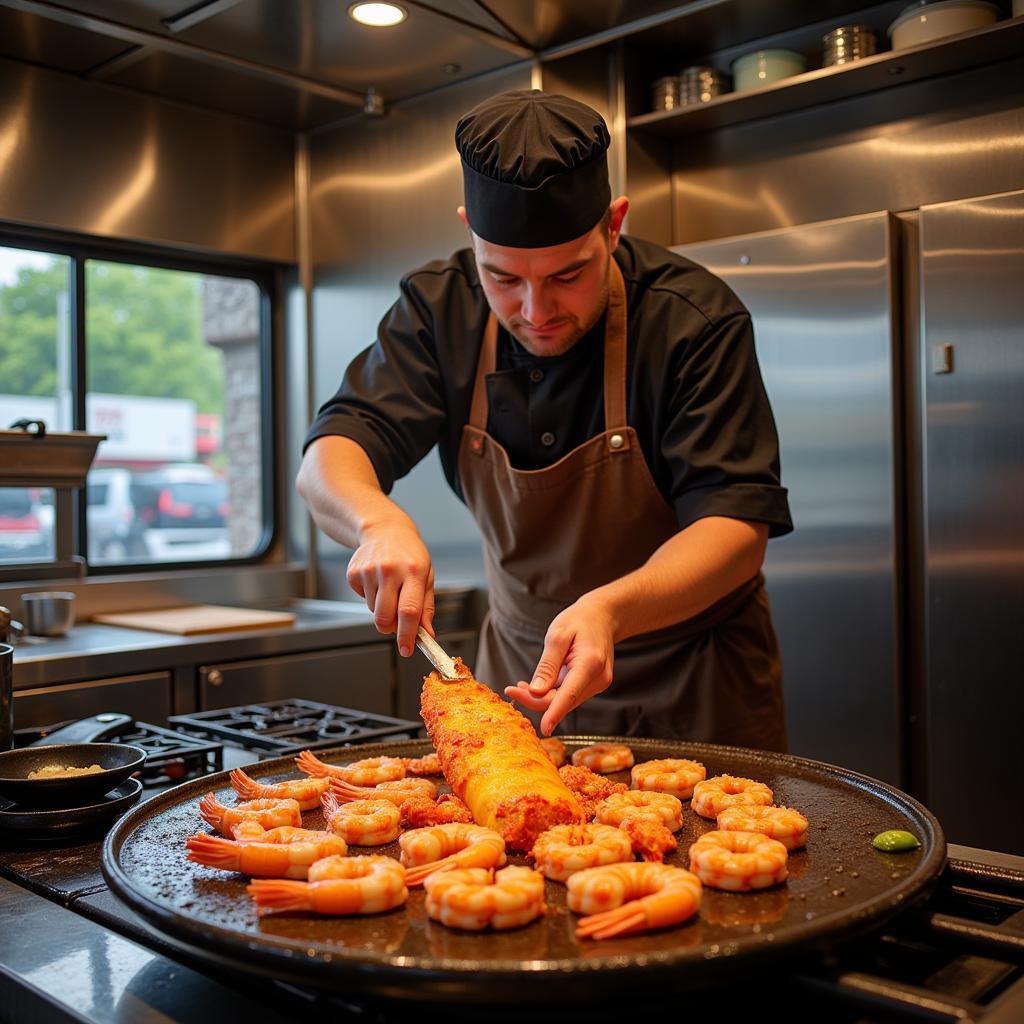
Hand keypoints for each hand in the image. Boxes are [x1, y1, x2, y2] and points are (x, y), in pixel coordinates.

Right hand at [346, 512, 434, 657]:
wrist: (385, 530)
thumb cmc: (410, 555)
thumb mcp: (426, 576)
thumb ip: (426, 607)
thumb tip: (427, 634)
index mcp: (414, 571)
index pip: (409, 611)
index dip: (407, 635)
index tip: (406, 650)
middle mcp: (390, 570)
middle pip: (385, 617)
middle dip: (391, 629)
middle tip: (397, 624)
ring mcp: (369, 570)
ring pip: (373, 611)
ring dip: (382, 610)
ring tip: (389, 589)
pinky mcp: (353, 572)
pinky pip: (362, 599)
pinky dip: (370, 597)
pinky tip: (377, 580)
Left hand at [503, 595, 615, 735]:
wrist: (603, 617)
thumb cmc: (579, 621)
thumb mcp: (557, 635)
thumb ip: (547, 665)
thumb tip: (535, 692)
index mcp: (590, 663)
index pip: (569, 694)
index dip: (555, 713)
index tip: (544, 728)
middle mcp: (598, 678)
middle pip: (563, 700)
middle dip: (536, 699)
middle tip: (512, 689)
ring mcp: (598, 684)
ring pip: (565, 701)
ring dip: (543, 697)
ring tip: (521, 684)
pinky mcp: (593, 686)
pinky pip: (569, 695)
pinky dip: (552, 693)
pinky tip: (538, 685)